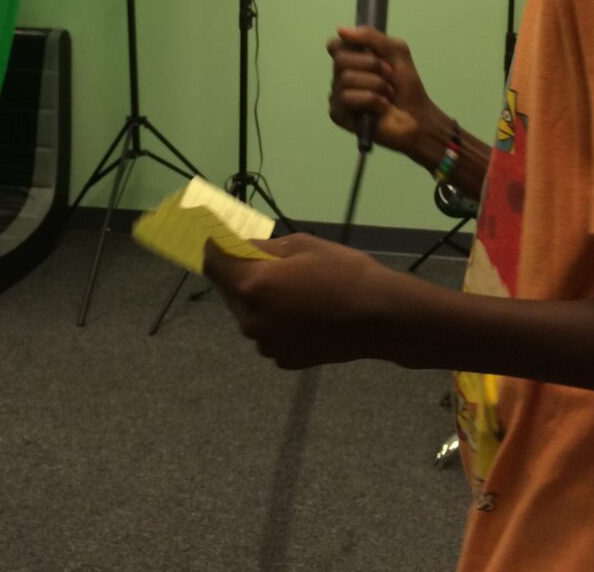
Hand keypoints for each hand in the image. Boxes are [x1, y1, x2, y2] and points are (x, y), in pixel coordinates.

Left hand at [203, 233, 399, 368]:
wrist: (381, 317)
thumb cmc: (344, 272)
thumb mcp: (303, 246)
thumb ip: (263, 247)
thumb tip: (240, 245)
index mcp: (253, 285)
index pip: (213, 262)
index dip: (212, 244)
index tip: (218, 234)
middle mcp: (250, 319)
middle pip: (229, 289)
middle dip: (239, 271)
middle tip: (262, 257)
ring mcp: (266, 344)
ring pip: (249, 313)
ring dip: (259, 296)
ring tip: (293, 285)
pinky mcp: (282, 359)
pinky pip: (268, 332)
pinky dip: (276, 318)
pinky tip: (304, 310)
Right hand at [326, 26, 440, 161]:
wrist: (418, 116)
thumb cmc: (407, 86)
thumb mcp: (396, 51)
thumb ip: (372, 37)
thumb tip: (341, 29)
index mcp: (351, 60)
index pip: (334, 45)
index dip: (351, 46)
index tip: (372, 53)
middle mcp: (340, 76)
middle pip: (340, 59)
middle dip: (372, 66)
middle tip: (389, 76)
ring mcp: (337, 96)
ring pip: (346, 79)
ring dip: (376, 85)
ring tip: (388, 95)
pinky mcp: (338, 114)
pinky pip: (348, 98)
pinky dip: (371, 100)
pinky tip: (381, 108)